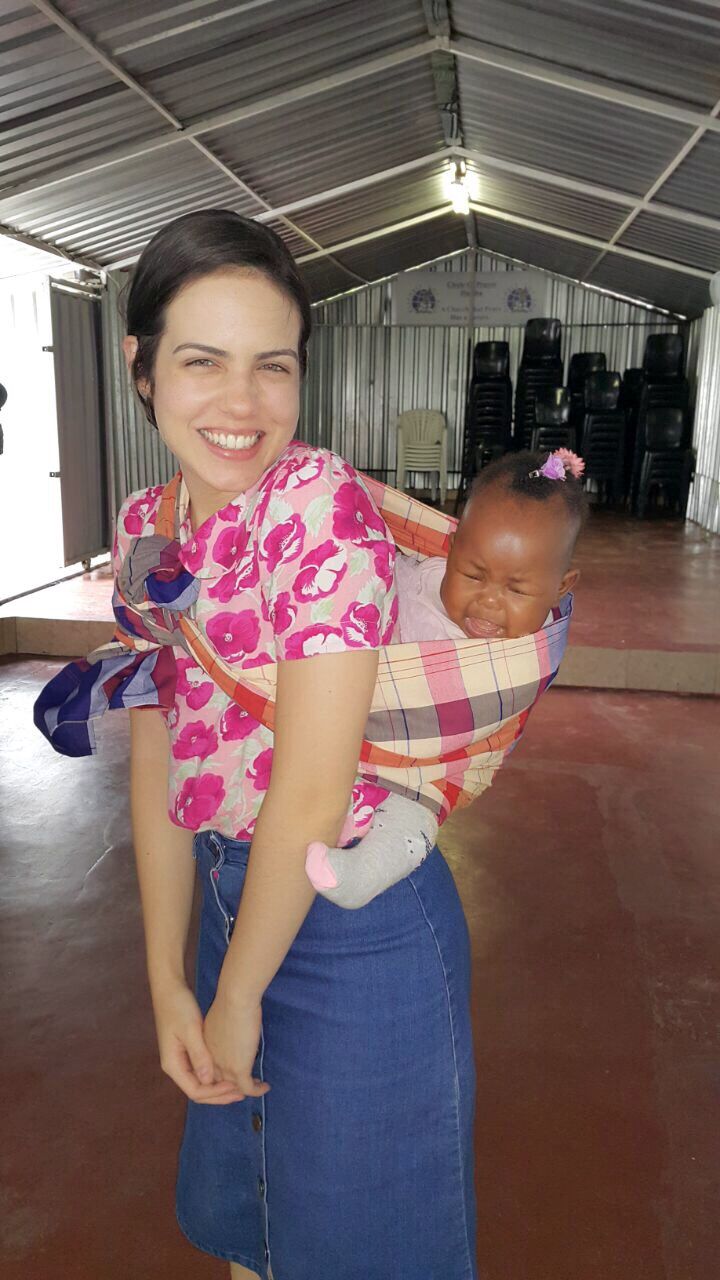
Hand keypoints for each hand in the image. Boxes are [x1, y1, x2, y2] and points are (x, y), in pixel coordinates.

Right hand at [151, 979, 245, 1104]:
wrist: (169, 989)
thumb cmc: (178, 1007)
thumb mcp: (190, 1030)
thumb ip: (199, 1055)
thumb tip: (209, 1079)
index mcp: (173, 1065)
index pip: (196, 1091)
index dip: (217, 1093)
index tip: (236, 1086)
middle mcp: (175, 1067)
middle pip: (198, 1091)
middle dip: (220, 1095)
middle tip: (243, 1093)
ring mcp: (180, 1060)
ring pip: (201, 1082)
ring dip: (219, 1086)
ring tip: (240, 1086)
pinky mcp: (187, 1051)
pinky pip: (202, 1070)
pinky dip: (216, 1075)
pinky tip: (230, 1071)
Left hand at [203, 991, 270, 1098]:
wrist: (235, 999)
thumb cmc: (230, 1002)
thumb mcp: (219, 1021)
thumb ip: (222, 1034)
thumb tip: (232, 1037)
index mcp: (204, 1049)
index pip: (210, 1069)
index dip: (222, 1074)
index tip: (235, 1071)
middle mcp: (210, 1061)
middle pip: (219, 1083)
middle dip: (233, 1086)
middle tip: (247, 1083)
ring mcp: (224, 1067)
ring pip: (234, 1088)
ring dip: (246, 1089)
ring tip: (257, 1085)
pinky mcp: (239, 1069)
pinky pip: (248, 1088)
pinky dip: (257, 1090)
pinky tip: (265, 1087)